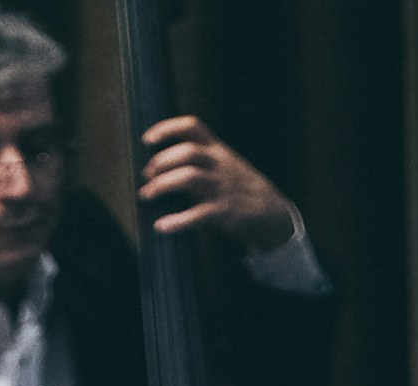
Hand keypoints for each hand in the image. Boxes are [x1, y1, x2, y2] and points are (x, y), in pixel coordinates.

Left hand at [140, 115, 296, 250]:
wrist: (271, 211)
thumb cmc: (239, 187)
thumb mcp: (224, 163)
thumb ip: (200, 158)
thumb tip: (162, 162)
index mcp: (217, 150)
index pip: (192, 127)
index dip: (167, 129)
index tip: (147, 139)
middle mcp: (219, 164)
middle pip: (187, 152)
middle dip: (161, 162)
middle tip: (146, 176)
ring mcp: (221, 187)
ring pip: (188, 178)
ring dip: (162, 185)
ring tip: (146, 196)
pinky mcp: (224, 212)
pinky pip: (197, 215)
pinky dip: (177, 221)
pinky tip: (161, 227)